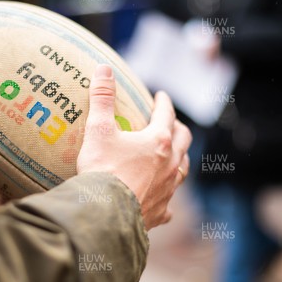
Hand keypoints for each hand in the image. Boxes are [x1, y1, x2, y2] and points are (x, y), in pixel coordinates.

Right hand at [77, 65, 191, 229]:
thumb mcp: (99, 130)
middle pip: (183, 140)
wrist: (104, 213)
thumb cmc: (102, 169)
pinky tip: (164, 200)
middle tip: (170, 123)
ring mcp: (168, 190)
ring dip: (179, 159)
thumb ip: (102, 98)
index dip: (163, 103)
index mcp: (158, 141)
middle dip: (177, 128)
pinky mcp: (160, 212)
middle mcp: (170, 164)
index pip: (166, 114)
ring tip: (173, 155)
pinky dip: (168, 197)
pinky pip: (170, 204)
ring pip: (182, 170)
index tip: (161, 97)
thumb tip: (103, 69)